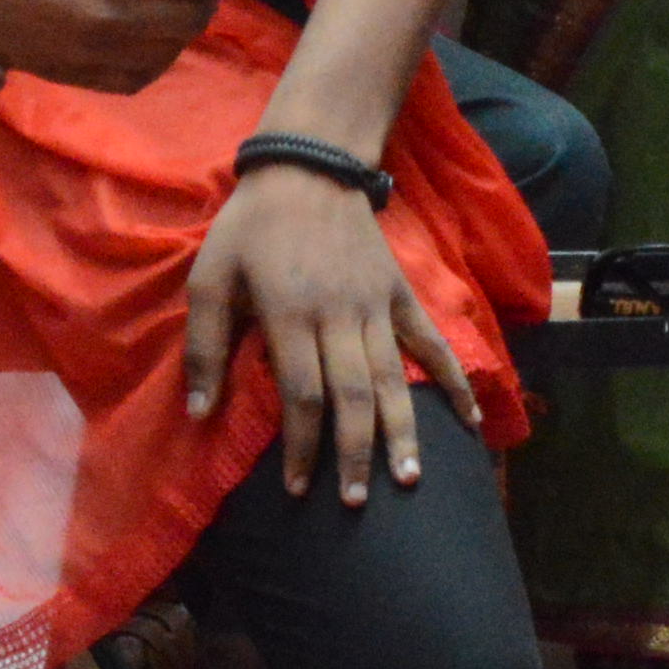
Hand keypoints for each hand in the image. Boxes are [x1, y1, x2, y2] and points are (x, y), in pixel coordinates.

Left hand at [185, 158, 476, 503]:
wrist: (307, 167)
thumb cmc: (249, 227)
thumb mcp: (209, 279)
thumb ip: (204, 346)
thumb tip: (199, 412)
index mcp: (289, 315)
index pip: (302, 395)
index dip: (302, 446)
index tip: (299, 488)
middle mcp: (338, 317)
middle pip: (353, 396)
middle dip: (355, 453)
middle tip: (356, 501)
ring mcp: (376, 306)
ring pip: (394, 378)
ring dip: (402, 432)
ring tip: (409, 479)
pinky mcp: (400, 294)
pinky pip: (431, 342)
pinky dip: (454, 380)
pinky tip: (469, 421)